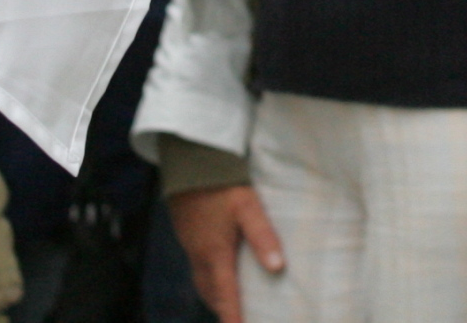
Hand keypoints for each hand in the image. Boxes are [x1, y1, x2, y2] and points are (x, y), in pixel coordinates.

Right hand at [168, 184, 283, 322]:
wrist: (189, 160)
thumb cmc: (221, 183)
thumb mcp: (248, 207)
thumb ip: (263, 236)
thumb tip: (277, 267)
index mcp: (216, 254)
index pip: (227, 297)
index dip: (234, 318)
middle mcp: (200, 255)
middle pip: (212, 294)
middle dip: (224, 310)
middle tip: (238, 320)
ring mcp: (191, 244)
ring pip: (203, 281)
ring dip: (216, 297)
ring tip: (230, 305)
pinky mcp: (188, 234)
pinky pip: (198, 268)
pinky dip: (210, 280)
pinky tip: (219, 273)